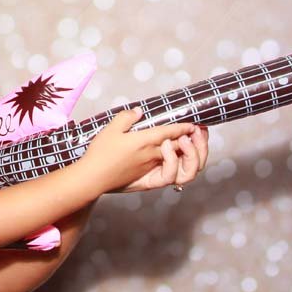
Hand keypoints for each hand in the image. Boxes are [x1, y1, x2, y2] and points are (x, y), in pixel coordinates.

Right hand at [79, 110, 197, 192]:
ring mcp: (152, 169)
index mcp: (145, 141)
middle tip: (198, 132)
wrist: (93, 178)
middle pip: (181, 148)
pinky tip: (177, 161)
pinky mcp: (149, 180)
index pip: (171, 132)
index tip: (192, 123)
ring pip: (181, 164)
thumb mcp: (110, 129)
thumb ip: (126, 117)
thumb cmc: (100, 153)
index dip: (184, 127)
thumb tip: (139, 112)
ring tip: (191, 146)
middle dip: (195, 140)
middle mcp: (153, 156)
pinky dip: (179, 167)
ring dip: (191, 155)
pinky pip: (171, 175)